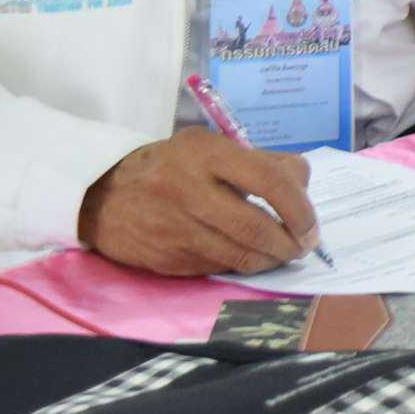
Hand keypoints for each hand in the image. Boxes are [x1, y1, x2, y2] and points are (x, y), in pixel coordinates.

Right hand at [79, 130, 320, 277]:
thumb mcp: (210, 147)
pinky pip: (219, 266)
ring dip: (271, 259)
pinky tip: (250, 258)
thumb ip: (260, 161)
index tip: (310, 223)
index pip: (269, 180)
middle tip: (304, 246)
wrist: (103, 196)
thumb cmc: (171, 167)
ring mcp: (176, 228)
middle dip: (290, 243)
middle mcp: (189, 190)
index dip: (299, 207)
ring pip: (241, 255)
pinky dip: (243, 265)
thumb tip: (304, 186)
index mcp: (205, 153)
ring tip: (283, 253)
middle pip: (256, 227)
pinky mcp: (168, 258)